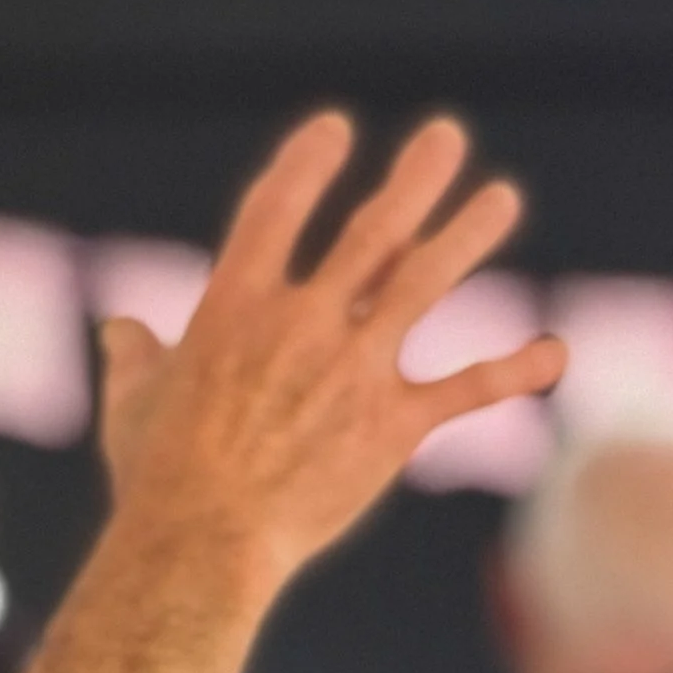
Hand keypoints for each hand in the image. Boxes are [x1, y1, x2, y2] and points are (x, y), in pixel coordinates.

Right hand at [99, 113, 566, 600]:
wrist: (200, 543)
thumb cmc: (156, 475)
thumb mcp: (131, 403)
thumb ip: (134, 356)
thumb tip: (119, 330)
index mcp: (232, 309)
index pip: (274, 211)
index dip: (305, 164)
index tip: (334, 128)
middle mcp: (301, 324)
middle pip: (372, 231)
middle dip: (413, 179)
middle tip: (443, 137)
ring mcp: (353, 370)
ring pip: (425, 284)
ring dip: (469, 235)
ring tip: (500, 198)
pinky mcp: (392, 426)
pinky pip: (466, 390)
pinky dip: (514, 370)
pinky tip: (552, 352)